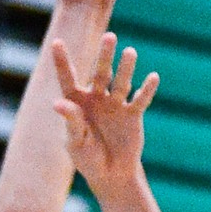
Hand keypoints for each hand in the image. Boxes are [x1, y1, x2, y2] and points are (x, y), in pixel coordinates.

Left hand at [52, 34, 159, 195]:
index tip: (56, 42)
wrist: (111, 174)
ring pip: (121, 82)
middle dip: (105, 56)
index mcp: (76, 102)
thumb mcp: (76, 142)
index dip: (62, 62)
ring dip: (126, 68)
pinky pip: (140, 100)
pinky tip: (153, 77)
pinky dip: (147, 90)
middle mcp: (96, 98)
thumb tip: (59, 104)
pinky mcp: (132, 115)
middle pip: (100, 73)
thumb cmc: (87, 158)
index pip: (68, 78)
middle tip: (110, 37)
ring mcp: (115, 105)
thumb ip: (71, 121)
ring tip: (131, 52)